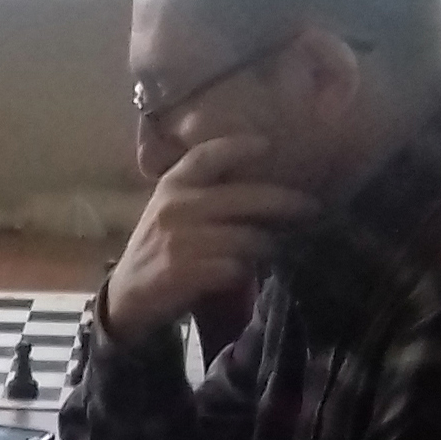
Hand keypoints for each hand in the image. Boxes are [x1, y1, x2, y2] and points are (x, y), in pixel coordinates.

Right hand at [103, 134, 316, 341]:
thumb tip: (262, 184)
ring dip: (268, 245)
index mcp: (172, 186)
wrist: (129, 294)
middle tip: (311, 206)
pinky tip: (246, 272)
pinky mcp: (184, 272)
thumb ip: (204, 193)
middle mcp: (175, 207)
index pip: (206, 156)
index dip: (238, 147)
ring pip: (246, 237)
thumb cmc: (160, 247)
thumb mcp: (171, 210)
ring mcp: (180, 240)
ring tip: (278, 248)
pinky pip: (234, 267)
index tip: (268, 145)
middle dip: (284, 202)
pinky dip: (244, 271)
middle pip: (243, 197)